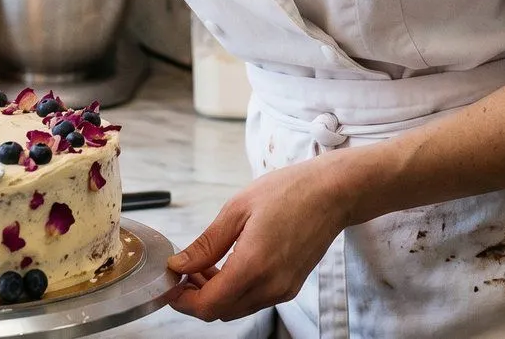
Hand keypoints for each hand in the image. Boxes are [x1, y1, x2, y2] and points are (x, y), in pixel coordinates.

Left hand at [166, 157, 350, 321]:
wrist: (333, 193)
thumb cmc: (288, 192)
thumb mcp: (237, 209)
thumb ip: (206, 244)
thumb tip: (180, 264)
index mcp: (253, 266)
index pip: (208, 305)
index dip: (183, 300)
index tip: (171, 284)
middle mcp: (271, 286)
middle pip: (220, 312)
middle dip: (196, 297)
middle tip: (185, 269)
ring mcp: (283, 289)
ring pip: (237, 308)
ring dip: (216, 294)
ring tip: (205, 265)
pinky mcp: (291, 286)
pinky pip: (254, 299)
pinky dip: (236, 290)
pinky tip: (228, 265)